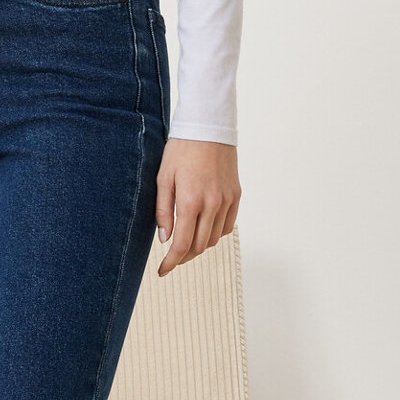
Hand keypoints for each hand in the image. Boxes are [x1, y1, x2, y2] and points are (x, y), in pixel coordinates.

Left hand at [154, 139, 239, 275]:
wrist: (208, 128)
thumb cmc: (180, 150)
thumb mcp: (163, 179)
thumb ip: (163, 211)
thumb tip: (165, 239)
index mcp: (190, 201)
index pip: (182, 244)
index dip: (172, 262)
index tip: (163, 271)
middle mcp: (212, 205)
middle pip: (199, 246)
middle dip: (184, 257)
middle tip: (171, 258)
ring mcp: (227, 201)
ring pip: (214, 238)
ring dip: (199, 246)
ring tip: (185, 244)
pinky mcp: (236, 195)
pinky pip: (227, 225)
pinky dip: (215, 234)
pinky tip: (203, 230)